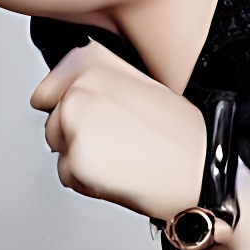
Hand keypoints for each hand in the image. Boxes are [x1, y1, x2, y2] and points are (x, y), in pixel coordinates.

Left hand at [31, 40, 205, 221]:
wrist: (201, 171)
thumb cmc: (182, 134)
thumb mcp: (143, 86)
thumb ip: (103, 83)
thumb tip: (72, 93)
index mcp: (96, 67)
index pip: (49, 89)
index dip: (64, 107)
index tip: (82, 118)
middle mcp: (80, 90)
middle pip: (54, 123)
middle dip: (77, 137)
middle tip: (116, 144)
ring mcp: (75, 125)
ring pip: (60, 149)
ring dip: (81, 159)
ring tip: (120, 159)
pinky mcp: (76, 161)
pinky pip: (68, 176)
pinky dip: (87, 183)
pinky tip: (119, 175)